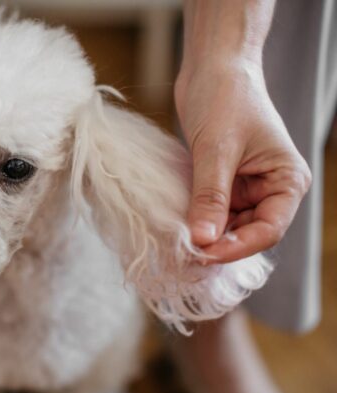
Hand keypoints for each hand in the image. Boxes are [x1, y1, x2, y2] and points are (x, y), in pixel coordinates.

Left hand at [175, 58, 311, 262]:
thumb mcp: (217, 149)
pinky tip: (175, 225)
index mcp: (286, 181)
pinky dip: (194, 219)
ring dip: (203, 234)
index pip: (268, 230)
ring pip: (226, 226)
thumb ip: (210, 196)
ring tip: (176, 243)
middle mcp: (270, 188)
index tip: (203, 254)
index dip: (237, 247)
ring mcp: (244, 187)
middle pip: (247, 233)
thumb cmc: (226, 97)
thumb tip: (202, 240)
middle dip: (217, 245)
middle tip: (183, 255)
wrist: (212, 66)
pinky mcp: (222, 182)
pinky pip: (210, 211)